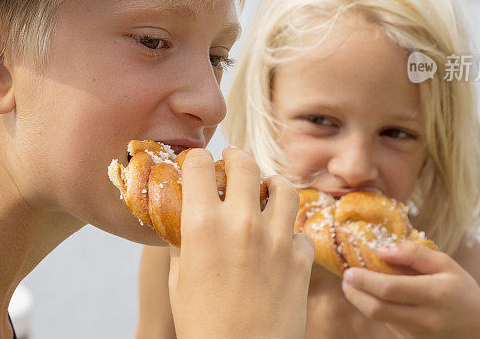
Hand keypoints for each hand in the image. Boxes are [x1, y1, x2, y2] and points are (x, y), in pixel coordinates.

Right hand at [168, 147, 313, 338]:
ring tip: (266, 189)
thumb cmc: (202, 326)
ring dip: (272, 184)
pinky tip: (281, 242)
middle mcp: (242, 223)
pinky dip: (291, 232)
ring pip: (283, 187)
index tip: (197, 164)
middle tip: (232, 160)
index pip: (199, 164)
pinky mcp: (301, 259)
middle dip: (235, 157)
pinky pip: (301, 230)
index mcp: (203, 224)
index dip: (196, 160)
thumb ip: (183, 242)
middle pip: (244, 164)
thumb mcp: (179, 279)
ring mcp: (276, 239)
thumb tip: (183, 220)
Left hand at [341, 241, 479, 338]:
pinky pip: (389, 327)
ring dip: (362, 302)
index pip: (389, 288)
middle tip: (346, 280)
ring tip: (357, 286)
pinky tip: (377, 299)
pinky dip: (378, 312)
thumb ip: (414, 253)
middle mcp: (426, 319)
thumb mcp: (446, 265)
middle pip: (377, 310)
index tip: (349, 270)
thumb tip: (382, 249)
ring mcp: (419, 336)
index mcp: (434, 294)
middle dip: (354, 294)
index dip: (364, 280)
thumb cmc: (462, 292)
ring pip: (380, 320)